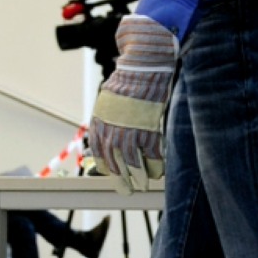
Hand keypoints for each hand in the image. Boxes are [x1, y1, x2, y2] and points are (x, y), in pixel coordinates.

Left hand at [87, 15, 176, 194]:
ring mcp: (131, 128)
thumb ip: (104, 123)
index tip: (113, 176)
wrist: (141, 68)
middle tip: (127, 190)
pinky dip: (155, 164)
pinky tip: (158, 171)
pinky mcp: (149, 126)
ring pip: (133, 161)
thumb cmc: (126, 85)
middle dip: (122, 178)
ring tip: (143, 184)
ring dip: (139, 176)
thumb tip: (102, 144)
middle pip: (115, 161)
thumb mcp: (106, 103)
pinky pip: (152, 152)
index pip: (100, 152)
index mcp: (99, 121)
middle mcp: (112, 128)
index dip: (107, 167)